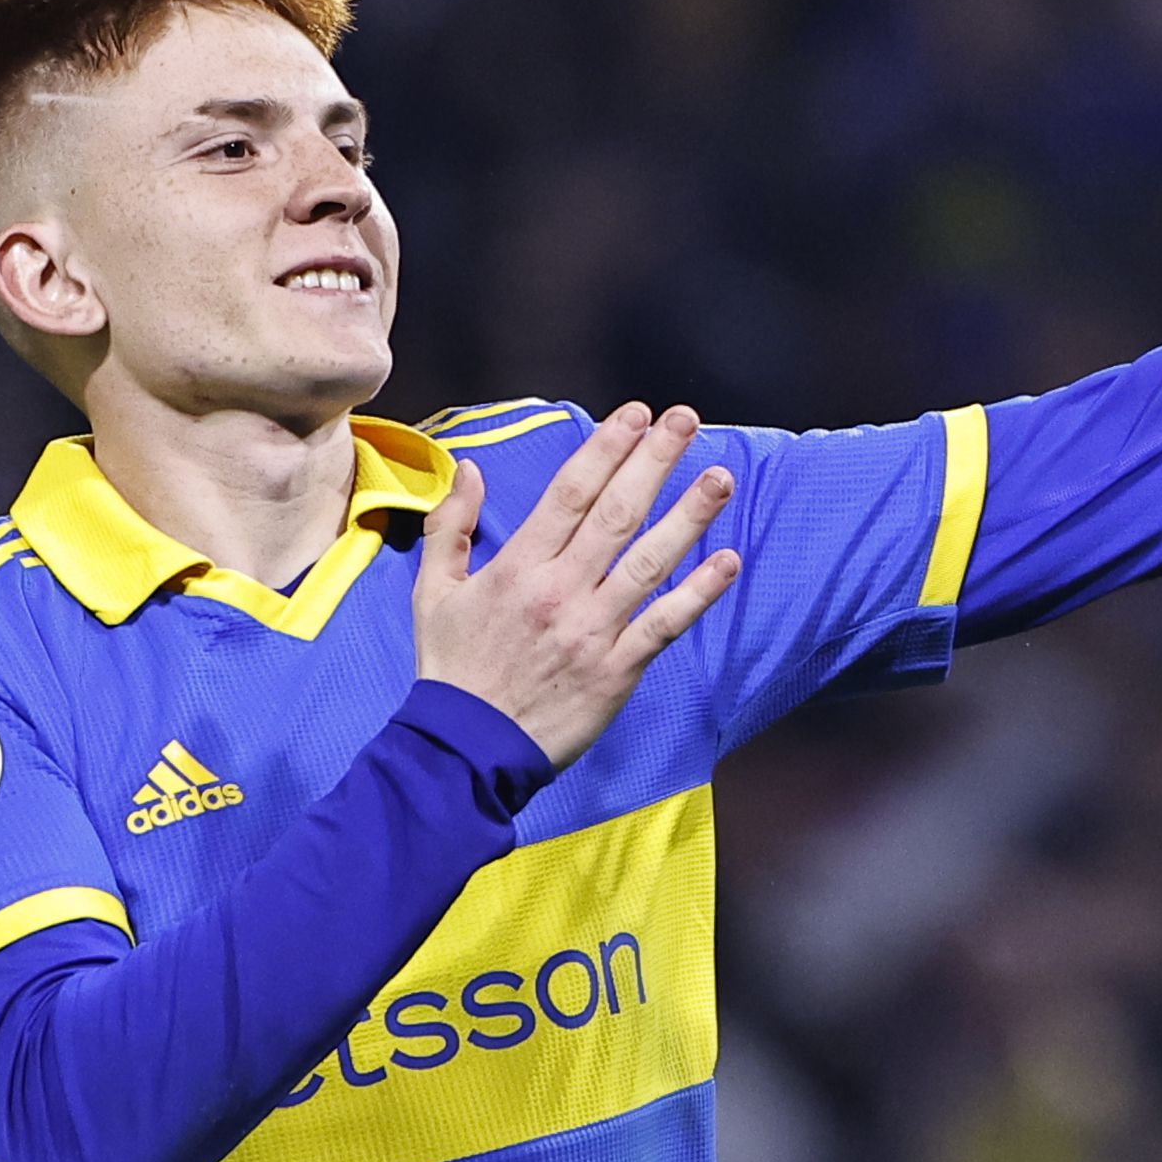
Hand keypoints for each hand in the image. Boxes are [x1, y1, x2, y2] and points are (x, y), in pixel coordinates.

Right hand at [408, 403, 742, 766]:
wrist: (466, 747)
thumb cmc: (451, 669)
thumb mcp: (433, 592)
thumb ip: (451, 526)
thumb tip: (468, 468)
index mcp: (518, 566)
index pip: (570, 493)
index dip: (606, 449)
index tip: (634, 414)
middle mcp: (560, 590)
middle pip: (616, 513)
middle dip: (654, 461)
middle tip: (685, 420)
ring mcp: (593, 629)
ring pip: (648, 561)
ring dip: (689, 517)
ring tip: (720, 478)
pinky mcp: (617, 670)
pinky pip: (664, 624)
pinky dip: (697, 593)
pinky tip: (727, 562)